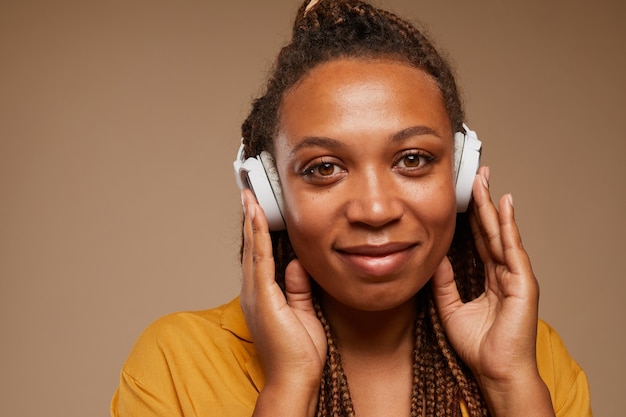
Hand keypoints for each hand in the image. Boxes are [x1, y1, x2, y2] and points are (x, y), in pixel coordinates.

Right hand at [239, 189, 325, 415]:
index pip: (259, 254)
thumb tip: (297, 263)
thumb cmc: (299, 352)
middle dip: (251, 218)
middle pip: (252, 246)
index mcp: (262, 294)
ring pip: (253, 247)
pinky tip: (258, 216)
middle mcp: (254, 290)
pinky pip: (261, 258)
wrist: (295, 378)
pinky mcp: (263, 296)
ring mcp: (255, 293)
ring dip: (252, 219)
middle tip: (249, 191)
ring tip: (250, 195)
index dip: (258, 230)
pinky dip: (259, 235)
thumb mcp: (303, 311)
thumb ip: (298, 287)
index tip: (258, 208)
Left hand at [431, 167, 553, 415]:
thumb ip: (444, 281)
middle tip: (476, 175)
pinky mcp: (523, 283)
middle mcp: (503, 273)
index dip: (471, 217)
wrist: (495, 370)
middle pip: (490, 231)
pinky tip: (504, 206)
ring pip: (500, 234)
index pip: (478, 240)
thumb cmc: (477, 345)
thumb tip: (434, 257)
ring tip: (484, 180)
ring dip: (492, 206)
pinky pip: (512, 249)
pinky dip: (508, 227)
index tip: (463, 195)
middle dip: (482, 203)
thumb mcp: (451, 307)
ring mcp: (515, 276)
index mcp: (488, 278)